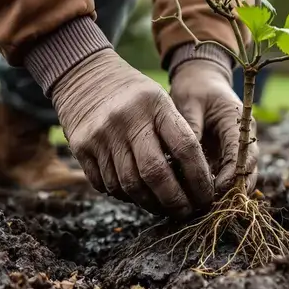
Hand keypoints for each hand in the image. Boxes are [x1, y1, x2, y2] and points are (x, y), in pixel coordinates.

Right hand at [50, 49, 214, 217]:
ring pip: (129, 185)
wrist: (85, 76)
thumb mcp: (159, 100)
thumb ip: (176, 134)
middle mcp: (126, 120)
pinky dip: (124, 196)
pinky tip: (136, 195)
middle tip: (185, 212)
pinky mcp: (81, 148)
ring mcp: (101, 135)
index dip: (199, 179)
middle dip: (174, 200)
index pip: (184, 148)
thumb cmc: (133, 94)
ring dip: (149, 203)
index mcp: (154, 105)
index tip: (206, 197)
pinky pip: (106, 185)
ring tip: (162, 207)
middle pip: (155, 173)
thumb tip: (195, 181)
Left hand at [169, 53, 256, 197]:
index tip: (214, 190)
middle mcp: (245, 139)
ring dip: (225, 194)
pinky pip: (226, 177)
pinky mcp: (226, 156)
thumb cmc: (195, 88)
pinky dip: (215, 189)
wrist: (201, 79)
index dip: (231, 175)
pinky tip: (197, 199)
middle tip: (210, 207)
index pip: (243, 155)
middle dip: (232, 192)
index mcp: (240, 123)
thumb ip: (190, 128)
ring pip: (240, 179)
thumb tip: (185, 157)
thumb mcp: (189, 102)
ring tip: (203, 208)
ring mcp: (237, 149)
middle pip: (248, 172)